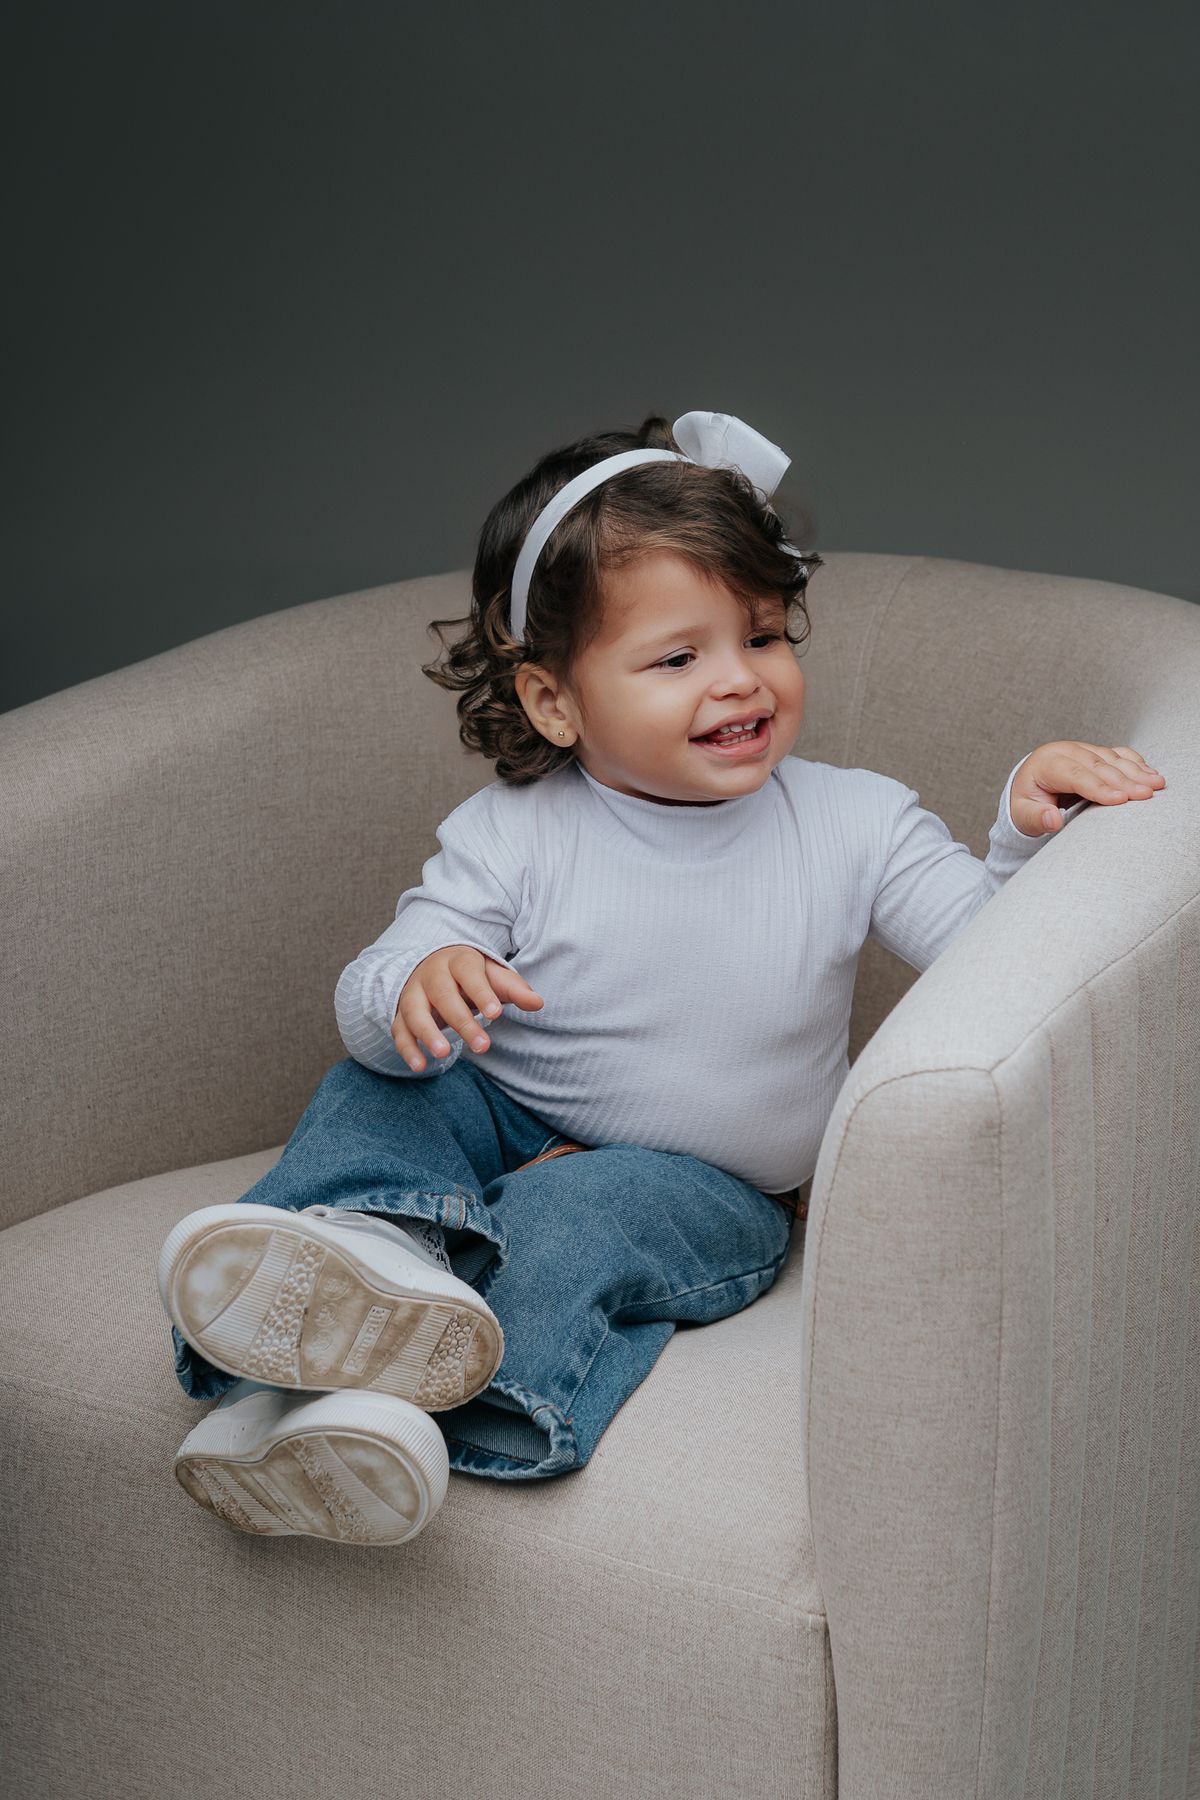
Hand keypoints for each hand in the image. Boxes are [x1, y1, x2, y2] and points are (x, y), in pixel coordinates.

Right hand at [392, 945, 543, 1071]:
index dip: (481, 992)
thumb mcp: (495, 977)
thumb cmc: (472, 976)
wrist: (436, 967)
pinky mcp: (401, 1012)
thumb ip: (515, 990)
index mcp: (458, 961)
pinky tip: (420, 1066)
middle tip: (482, 1046)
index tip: (495, 1014)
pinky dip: (407, 1048)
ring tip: (443, 1054)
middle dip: (461, 1022)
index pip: (468, 973)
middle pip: (443, 995)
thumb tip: (537, 1003)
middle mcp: (432, 974)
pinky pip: (399, 1029)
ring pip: (414, 1011)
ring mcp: (413, 993)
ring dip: (427, 1033)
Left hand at [1010, 742, 1164, 836]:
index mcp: (1045, 763)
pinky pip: (1117, 754)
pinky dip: (1135, 763)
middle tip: (1146, 794)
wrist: (1028, 789)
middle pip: (1097, 764)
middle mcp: (1064, 751)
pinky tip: (1150, 773)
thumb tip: (1052, 820)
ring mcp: (1082, 749)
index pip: (1074, 774)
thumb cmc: (1026, 804)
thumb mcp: (1022, 815)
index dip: (1098, 787)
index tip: (1121, 800)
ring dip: (1135, 771)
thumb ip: (1035, 818)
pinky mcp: (1095, 752)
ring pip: (1111, 757)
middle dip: (1124, 779)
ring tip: (1156, 784)